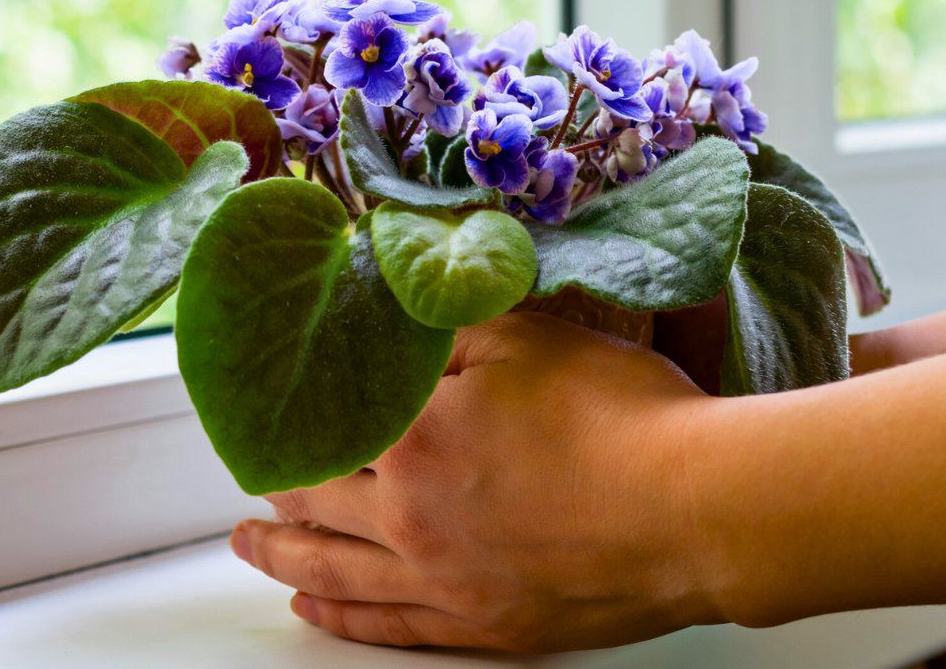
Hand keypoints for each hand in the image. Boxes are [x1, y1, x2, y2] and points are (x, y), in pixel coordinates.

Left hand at [228, 312, 724, 650]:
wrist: (698, 508)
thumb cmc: (623, 416)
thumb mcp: (528, 337)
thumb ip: (448, 326)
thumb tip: (399, 317)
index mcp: (412, 439)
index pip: (326, 425)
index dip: (290, 415)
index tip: (263, 410)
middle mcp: (410, 518)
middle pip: (314, 500)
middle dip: (273, 484)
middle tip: (247, 476)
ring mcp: (444, 580)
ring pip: (335, 571)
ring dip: (283, 554)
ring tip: (248, 545)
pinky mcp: (483, 625)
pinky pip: (389, 626)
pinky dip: (341, 617)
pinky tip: (315, 609)